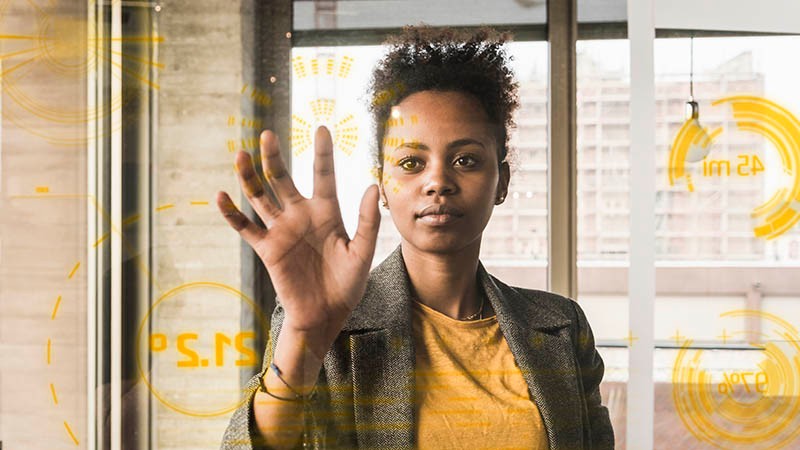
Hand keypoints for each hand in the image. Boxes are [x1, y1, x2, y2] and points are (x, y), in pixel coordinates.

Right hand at [216, 126, 380, 342]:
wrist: (325, 315)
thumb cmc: (348, 285)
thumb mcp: (363, 252)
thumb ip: (367, 221)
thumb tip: (373, 186)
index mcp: (327, 213)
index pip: (323, 175)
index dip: (322, 152)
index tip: (321, 128)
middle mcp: (301, 216)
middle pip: (284, 179)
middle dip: (275, 158)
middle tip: (268, 135)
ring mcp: (282, 230)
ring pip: (261, 197)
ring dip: (250, 177)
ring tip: (241, 154)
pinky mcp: (267, 249)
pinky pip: (246, 228)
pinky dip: (232, 213)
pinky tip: (221, 196)